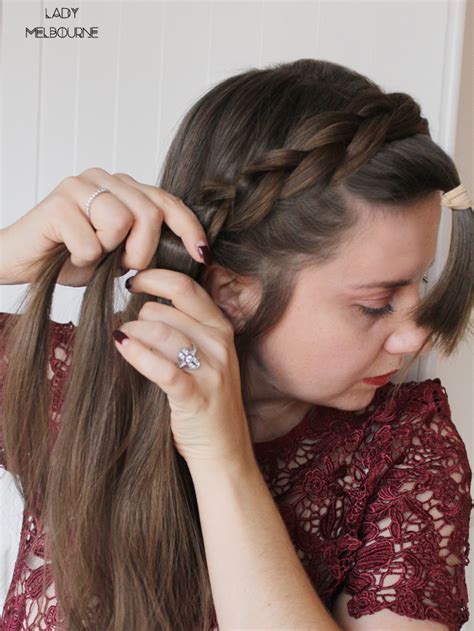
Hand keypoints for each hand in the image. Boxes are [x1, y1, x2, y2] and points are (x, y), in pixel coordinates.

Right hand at [0, 167, 209, 285]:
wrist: (22, 262)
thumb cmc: (70, 257)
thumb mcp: (118, 253)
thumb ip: (146, 243)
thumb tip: (187, 253)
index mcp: (123, 188)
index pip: (167, 202)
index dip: (189, 228)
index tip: (201, 254)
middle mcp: (104, 178)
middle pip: (150, 212)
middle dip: (144, 250)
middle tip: (124, 266)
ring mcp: (80, 186)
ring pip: (123, 222)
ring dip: (110, 253)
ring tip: (90, 256)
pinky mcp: (58, 202)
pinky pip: (91, 242)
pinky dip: (83, 260)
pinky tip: (67, 254)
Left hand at [112, 268, 254, 469]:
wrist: (225, 451)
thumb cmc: (207, 402)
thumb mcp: (205, 358)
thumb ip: (184, 329)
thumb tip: (140, 305)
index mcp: (221, 329)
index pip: (186, 287)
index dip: (154, 277)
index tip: (133, 280)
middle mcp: (219, 344)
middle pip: (167, 309)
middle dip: (139, 313)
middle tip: (127, 327)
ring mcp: (210, 371)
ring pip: (162, 332)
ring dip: (134, 332)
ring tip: (123, 340)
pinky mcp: (195, 396)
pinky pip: (161, 367)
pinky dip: (137, 354)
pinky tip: (122, 347)